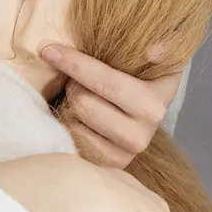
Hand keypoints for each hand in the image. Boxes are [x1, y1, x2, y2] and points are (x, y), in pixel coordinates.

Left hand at [41, 43, 183, 170]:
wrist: (146, 113)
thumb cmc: (145, 79)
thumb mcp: (158, 57)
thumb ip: (162, 44)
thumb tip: (154, 49)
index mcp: (153, 105)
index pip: (106, 82)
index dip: (75, 63)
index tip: (49, 49)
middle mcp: (141, 136)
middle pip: (83, 103)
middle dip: (73, 84)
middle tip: (77, 78)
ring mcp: (122, 156)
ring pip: (73, 124)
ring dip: (69, 106)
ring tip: (81, 97)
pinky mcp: (105, 167)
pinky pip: (72, 143)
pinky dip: (68, 126)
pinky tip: (77, 117)